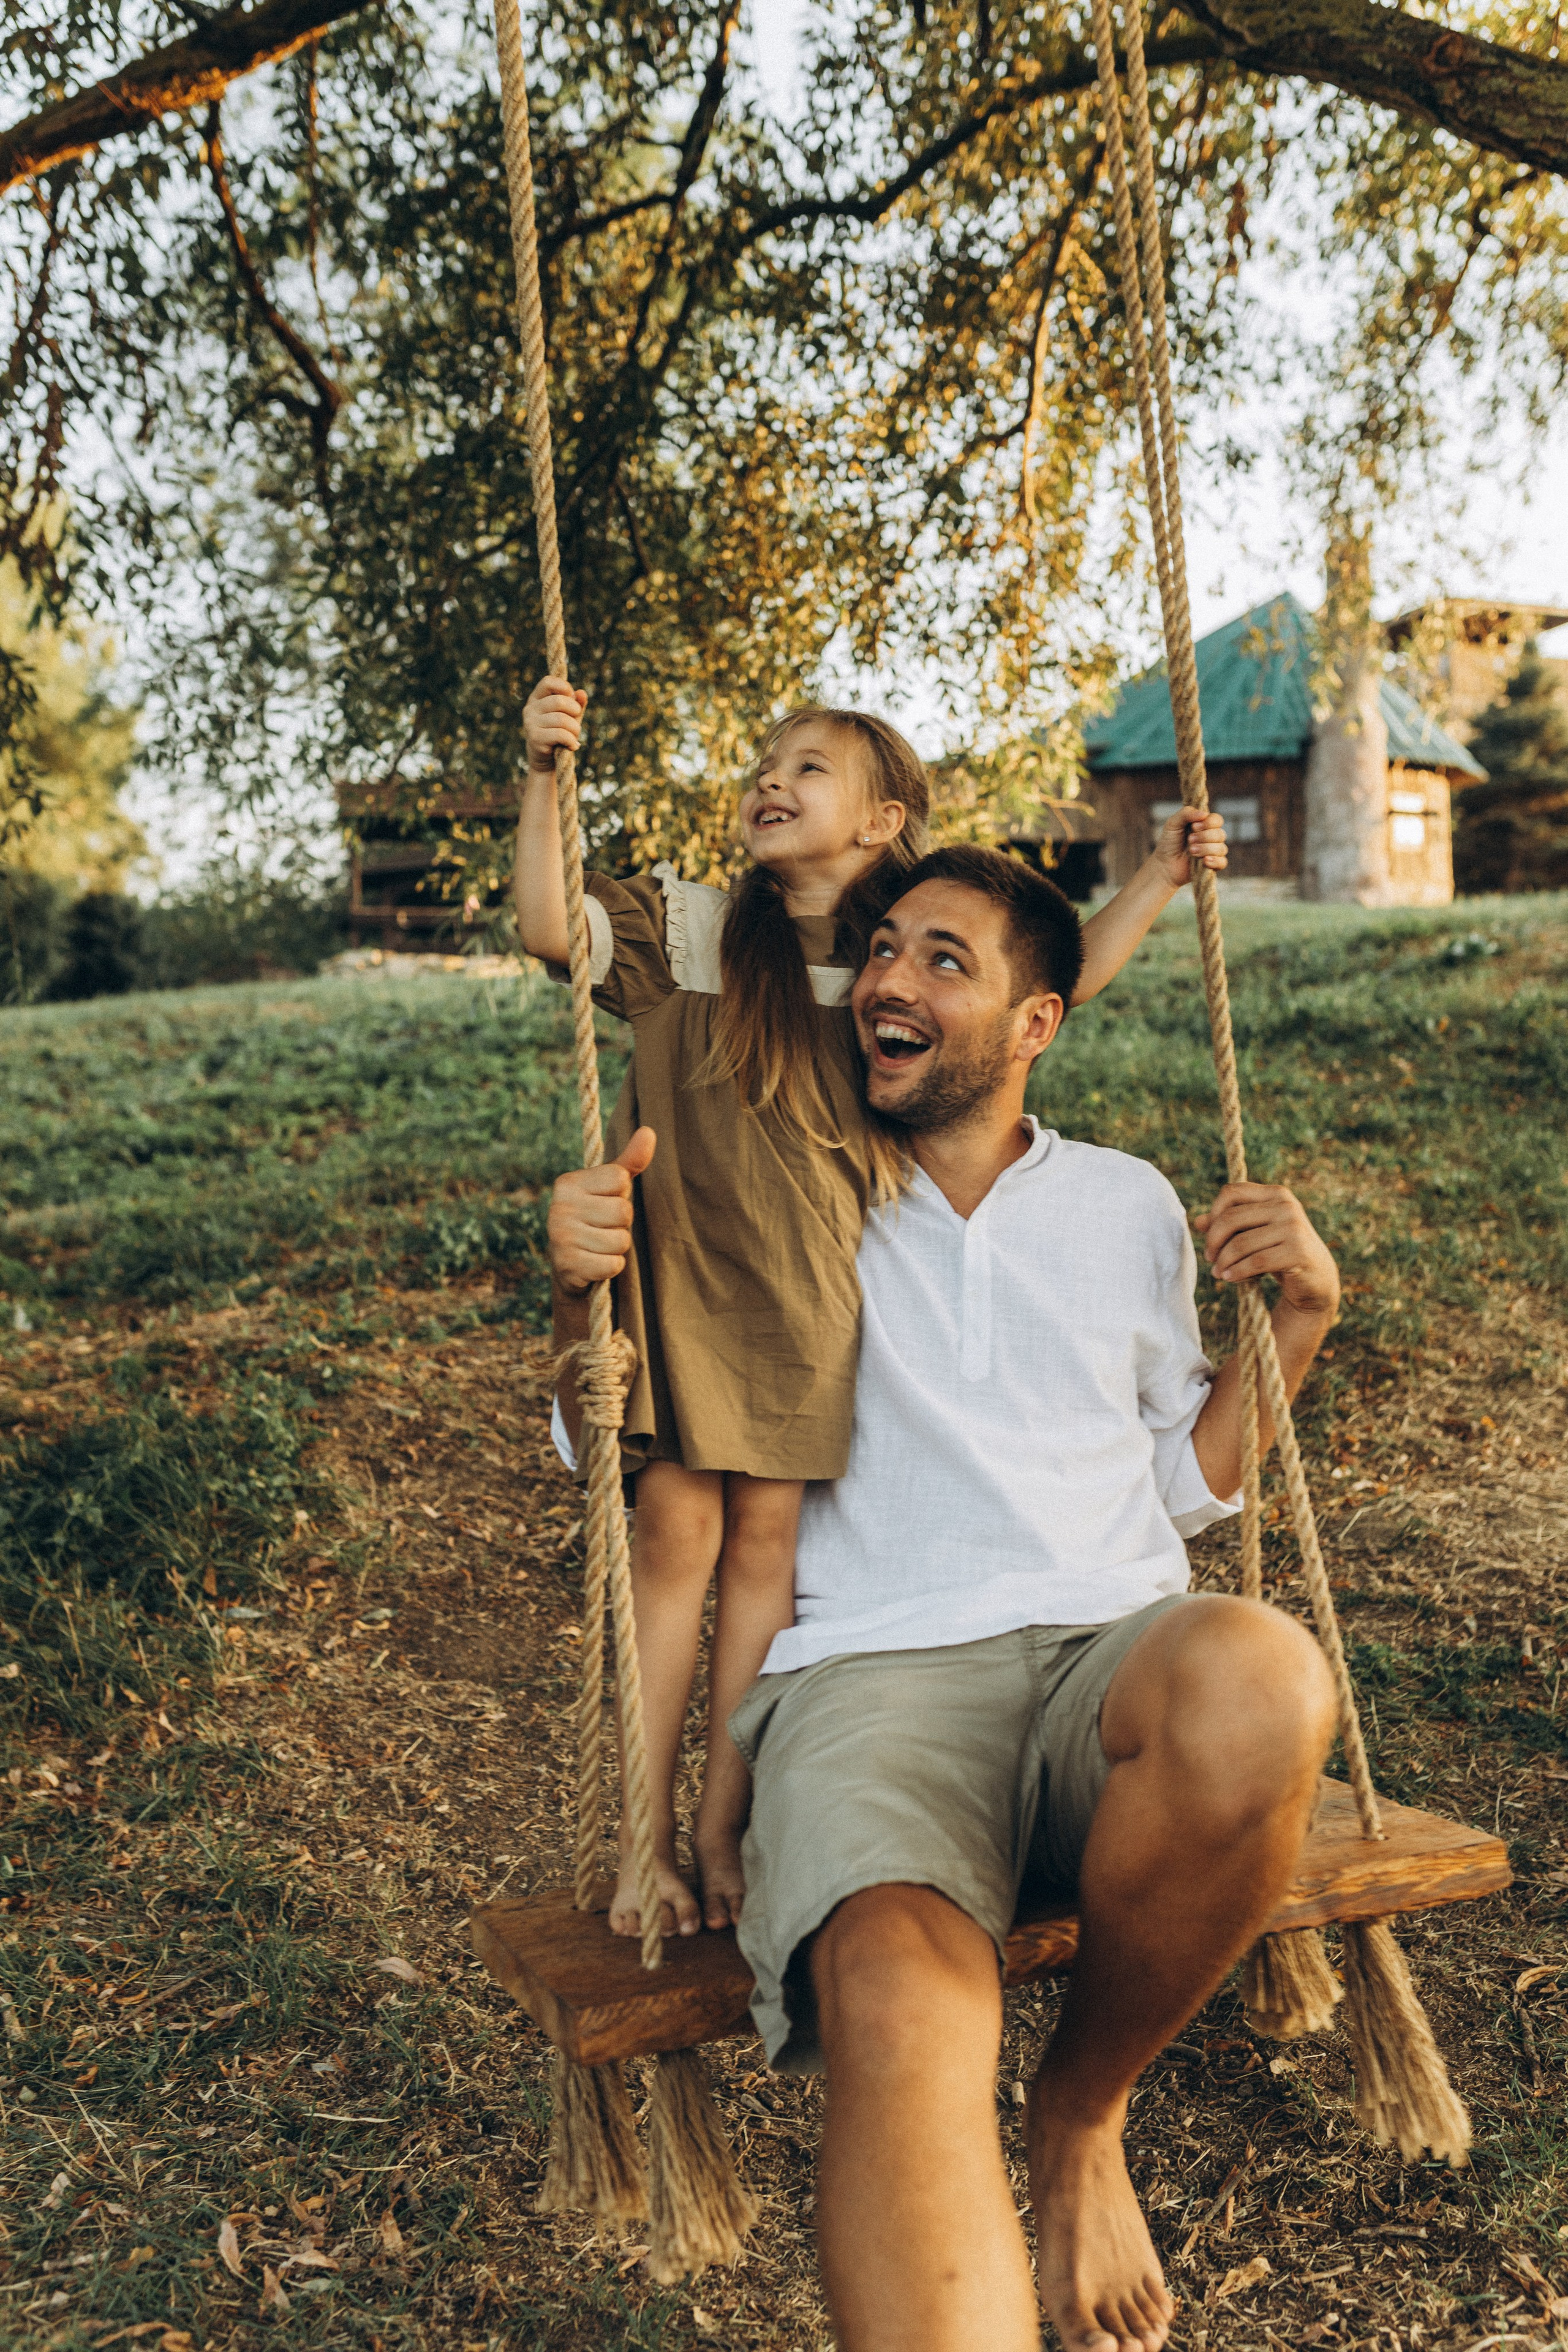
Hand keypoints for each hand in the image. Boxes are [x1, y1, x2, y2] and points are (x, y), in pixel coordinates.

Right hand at [524, 674, 586, 774]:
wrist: (546, 760)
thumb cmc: (558, 733)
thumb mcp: (569, 716)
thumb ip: (576, 703)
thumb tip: (582, 693)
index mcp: (536, 698)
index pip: (548, 681)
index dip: (564, 687)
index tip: (573, 699)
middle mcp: (530, 709)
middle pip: (559, 701)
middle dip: (575, 712)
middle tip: (577, 722)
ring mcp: (530, 723)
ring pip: (562, 720)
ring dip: (575, 730)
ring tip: (574, 737)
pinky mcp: (535, 738)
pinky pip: (561, 734)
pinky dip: (571, 741)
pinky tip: (572, 746)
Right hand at [547, 1127, 655, 1293]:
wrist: (570, 1264)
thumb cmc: (596, 1217)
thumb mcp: (611, 1187)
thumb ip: (630, 1161)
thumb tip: (649, 1131)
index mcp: (568, 1182)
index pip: (620, 1179)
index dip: (622, 1193)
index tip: (605, 1201)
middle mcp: (559, 1207)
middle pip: (623, 1211)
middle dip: (622, 1224)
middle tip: (603, 1227)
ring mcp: (560, 1237)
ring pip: (621, 1240)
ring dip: (617, 1247)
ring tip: (599, 1245)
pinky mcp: (567, 1265)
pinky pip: (613, 1264)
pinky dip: (612, 1266)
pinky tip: (596, 1262)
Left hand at [1154, 806, 1226, 886]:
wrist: (1164, 865)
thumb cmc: (1169, 843)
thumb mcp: (1173, 824)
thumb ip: (1186, 813)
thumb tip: (1204, 814)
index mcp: (1204, 825)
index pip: (1217, 820)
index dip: (1208, 823)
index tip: (1194, 827)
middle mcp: (1212, 838)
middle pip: (1220, 834)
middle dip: (1204, 837)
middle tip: (1190, 840)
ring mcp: (1213, 852)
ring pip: (1221, 848)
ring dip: (1205, 849)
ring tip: (1191, 851)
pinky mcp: (1213, 866)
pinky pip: (1222, 862)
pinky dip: (1215, 861)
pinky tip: (1204, 861)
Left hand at [1193, 1181, 1339, 1319]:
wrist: (1316, 1277)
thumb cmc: (1279, 1251)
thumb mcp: (1255, 1233)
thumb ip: (1229, 1224)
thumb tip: (1197, 1222)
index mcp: (1275, 1194)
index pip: (1231, 1193)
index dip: (1213, 1214)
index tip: (1208, 1236)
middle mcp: (1286, 1206)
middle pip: (1231, 1218)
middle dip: (1213, 1241)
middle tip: (1210, 1258)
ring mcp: (1293, 1227)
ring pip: (1240, 1243)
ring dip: (1224, 1261)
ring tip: (1218, 1272)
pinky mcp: (1297, 1252)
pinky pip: (1255, 1262)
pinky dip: (1237, 1272)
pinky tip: (1230, 1278)